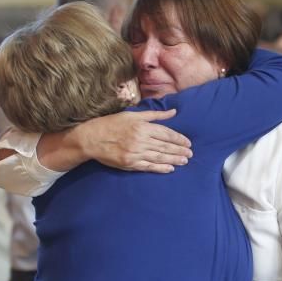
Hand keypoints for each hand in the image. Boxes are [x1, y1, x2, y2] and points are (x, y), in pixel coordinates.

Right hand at [73, 109, 191, 173]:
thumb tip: (174, 112)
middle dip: (179, 150)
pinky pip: (148, 166)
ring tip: (184, 161)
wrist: (91, 139)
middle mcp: (140, 140)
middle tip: (190, 154)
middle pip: (165, 146)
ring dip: (173, 159)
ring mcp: (135, 153)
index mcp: (142, 126)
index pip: (166, 133)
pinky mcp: (130, 163)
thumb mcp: (133, 115)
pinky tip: (170, 169)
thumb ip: (155, 114)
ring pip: (159, 157)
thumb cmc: (112, 124)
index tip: (188, 142)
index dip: (178, 138)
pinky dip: (160, 168)